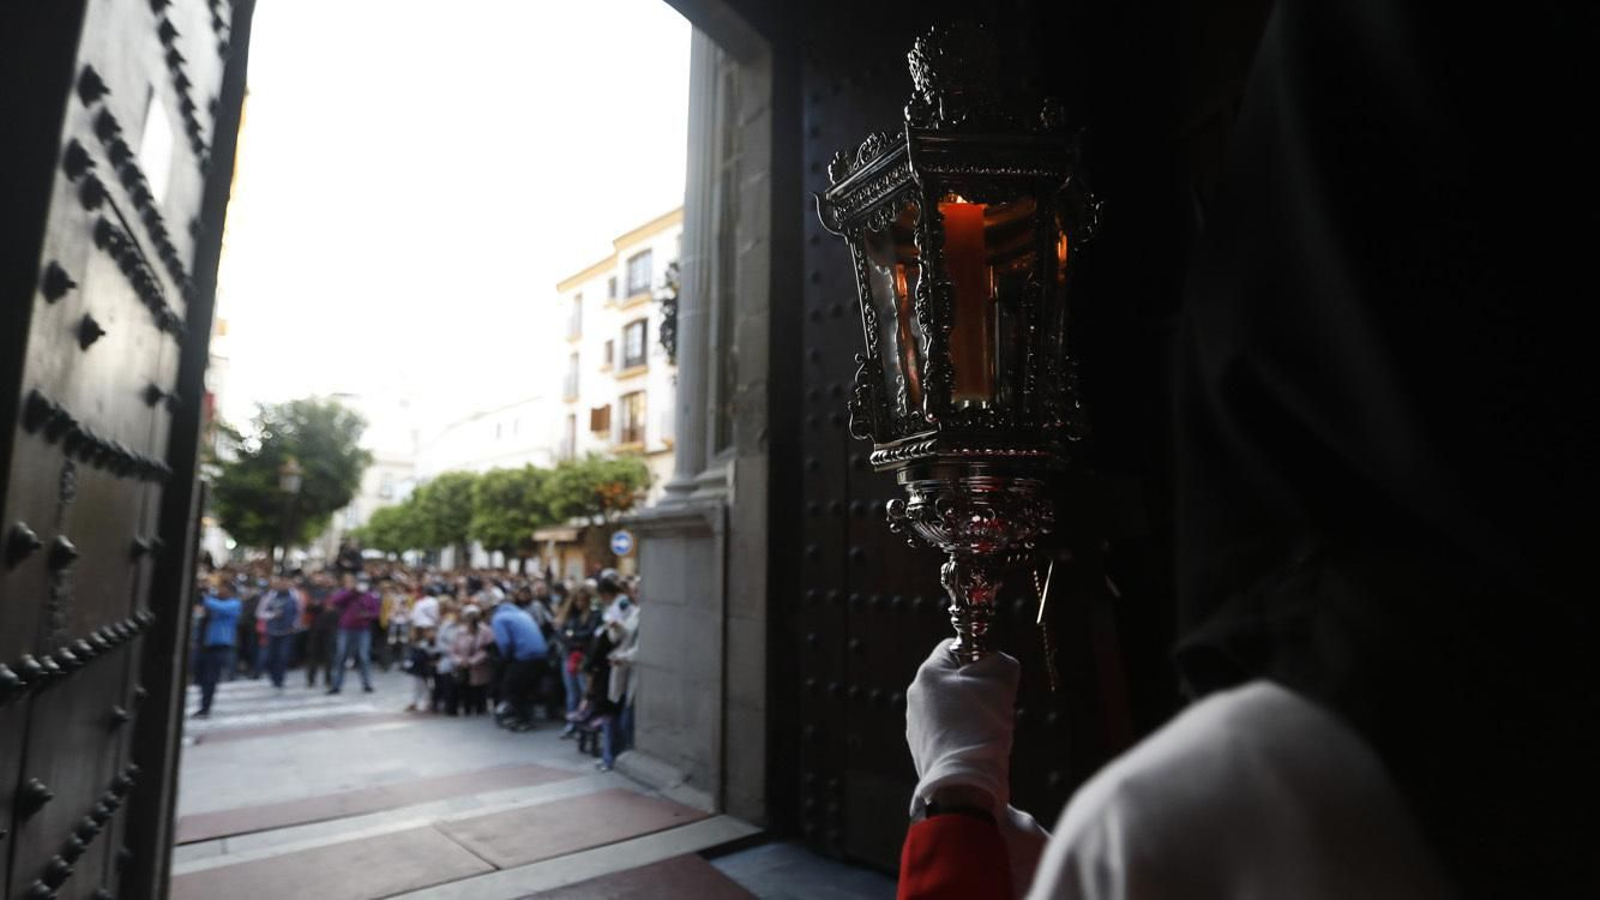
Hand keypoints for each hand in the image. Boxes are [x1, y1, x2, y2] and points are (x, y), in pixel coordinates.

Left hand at [905, 638, 1019, 817]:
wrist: (964, 781)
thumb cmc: (981, 727)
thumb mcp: (1002, 682)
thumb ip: (1001, 662)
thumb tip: (999, 663)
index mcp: (929, 673)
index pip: (954, 646)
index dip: (978, 655)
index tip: (993, 675)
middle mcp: (915, 694)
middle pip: (951, 677)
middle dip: (975, 686)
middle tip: (994, 703)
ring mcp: (915, 722)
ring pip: (948, 705)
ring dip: (969, 712)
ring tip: (986, 729)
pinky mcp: (920, 746)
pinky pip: (945, 730)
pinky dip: (961, 733)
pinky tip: (975, 746)